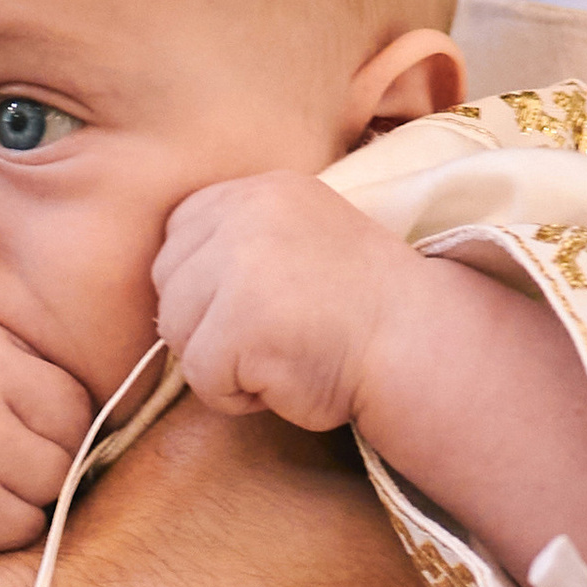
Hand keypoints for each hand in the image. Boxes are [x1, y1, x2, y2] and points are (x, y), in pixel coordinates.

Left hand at [154, 174, 417, 432]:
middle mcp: (246, 214)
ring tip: (283, 353)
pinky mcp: (240, 324)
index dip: (206, 285)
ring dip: (222, 363)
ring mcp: (242, 266)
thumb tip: (169, 284)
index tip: (261, 303)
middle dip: (208, 325)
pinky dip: (237, 396)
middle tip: (276, 333)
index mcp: (260, 190)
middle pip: (169, 285)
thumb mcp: (299, 238)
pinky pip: (202, 378)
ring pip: (177, 333)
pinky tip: (285, 378)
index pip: (179, 235)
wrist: (417, 345)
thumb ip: (241, 239)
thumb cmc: (357, 309)